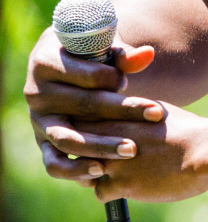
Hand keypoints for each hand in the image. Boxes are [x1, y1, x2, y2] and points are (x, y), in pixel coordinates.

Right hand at [24, 27, 164, 187]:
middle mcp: (36, 93)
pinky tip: (101, 172)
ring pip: (68, 139)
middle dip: (123, 111)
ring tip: (132, 150)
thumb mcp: (101, 49)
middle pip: (84, 106)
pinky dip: (74, 170)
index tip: (129, 81)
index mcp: (46, 62)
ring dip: (101, 147)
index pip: (89, 75)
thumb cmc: (88, 55)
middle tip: (156, 114)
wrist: (65, 67)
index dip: (114, 79)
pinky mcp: (42, 143)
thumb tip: (148, 54)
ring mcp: (39, 121)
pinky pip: (53, 163)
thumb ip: (123, 55)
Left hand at [45, 101, 207, 203]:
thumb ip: (132, 113)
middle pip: (76, 145)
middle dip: (81, 153)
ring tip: (107, 174)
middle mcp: (111, 135)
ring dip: (91, 174)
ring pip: (82, 171)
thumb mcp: (156, 109)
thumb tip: (123, 115)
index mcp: (119, 113)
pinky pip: (99, 192)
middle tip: (92, 157)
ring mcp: (114, 160)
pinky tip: (124, 188)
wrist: (205, 152)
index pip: (82, 118)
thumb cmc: (187, 130)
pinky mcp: (122, 184)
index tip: (90, 135)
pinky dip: (109, 192)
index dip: (83, 128)